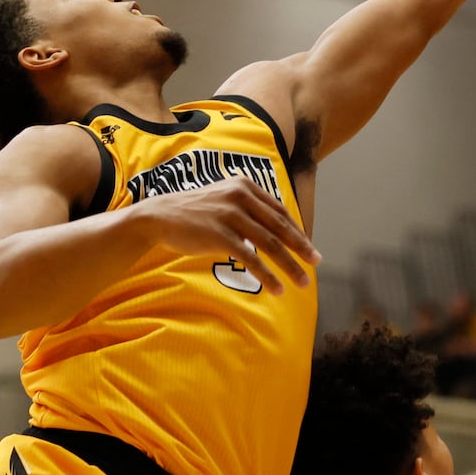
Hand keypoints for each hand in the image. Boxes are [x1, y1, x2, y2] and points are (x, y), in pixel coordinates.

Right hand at [140, 177, 319, 292]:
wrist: (158, 216)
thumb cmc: (194, 211)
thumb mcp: (224, 199)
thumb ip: (248, 208)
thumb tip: (275, 227)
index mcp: (245, 186)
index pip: (279, 211)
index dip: (296, 230)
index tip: (308, 247)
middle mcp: (241, 196)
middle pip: (280, 226)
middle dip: (301, 247)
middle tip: (317, 262)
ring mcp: (230, 215)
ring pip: (270, 243)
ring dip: (289, 265)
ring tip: (302, 282)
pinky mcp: (219, 234)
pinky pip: (251, 258)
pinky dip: (267, 275)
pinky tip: (277, 288)